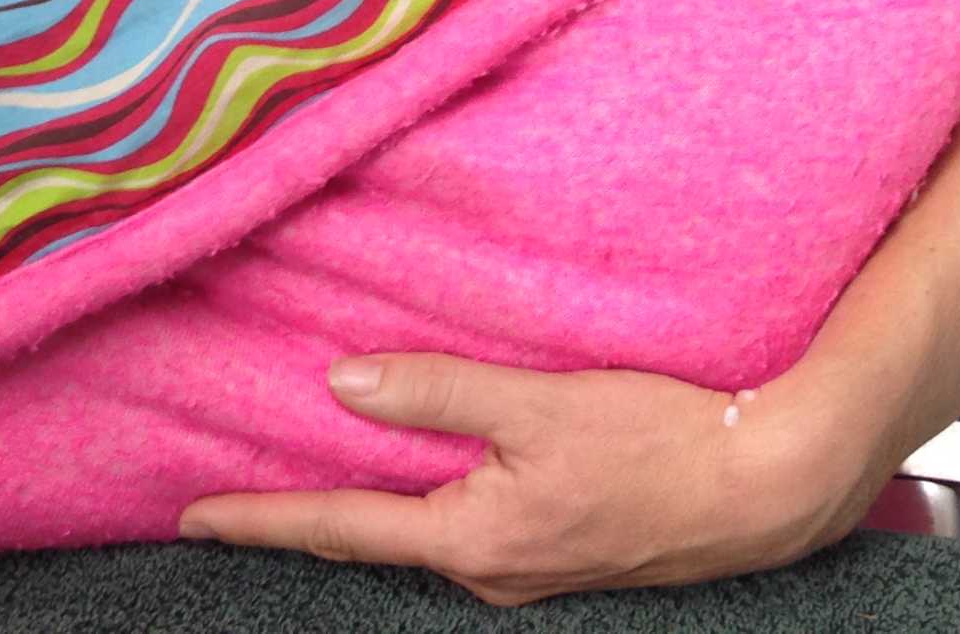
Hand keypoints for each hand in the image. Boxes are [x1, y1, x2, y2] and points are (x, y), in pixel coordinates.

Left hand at [176, 353, 882, 605]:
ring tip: (319, 480)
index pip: (342, 529)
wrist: (766, 491)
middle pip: (375, 544)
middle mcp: (491, 575)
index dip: (262, 520)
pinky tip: (427, 480)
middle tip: (231, 505)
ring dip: (369, 514)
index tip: (192, 518)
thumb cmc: (661, 444)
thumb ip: (440, 392)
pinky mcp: (563, 555)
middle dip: (304, 524)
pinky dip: (426, 508)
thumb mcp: (541, 405)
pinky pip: (469, 534)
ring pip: (424, 540)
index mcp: (473, 541)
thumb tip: (343, 383)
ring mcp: (529, 574)